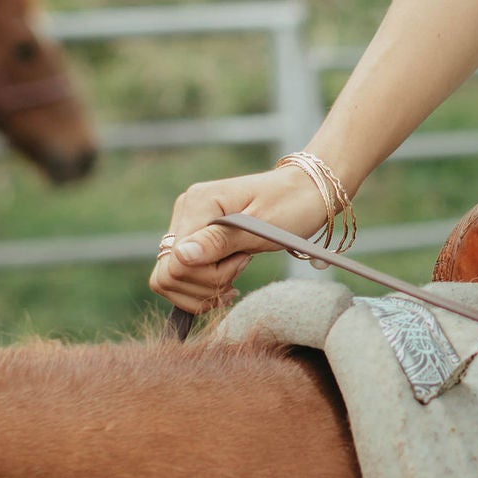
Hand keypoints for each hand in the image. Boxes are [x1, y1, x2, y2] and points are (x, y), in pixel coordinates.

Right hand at [148, 163, 337, 316]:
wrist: (308, 191)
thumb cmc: (292, 205)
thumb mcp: (261, 227)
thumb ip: (219, 242)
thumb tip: (181, 257)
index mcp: (197, 203)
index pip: (176, 263)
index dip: (208, 276)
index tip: (243, 261)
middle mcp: (185, 210)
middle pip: (170, 274)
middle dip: (206, 284)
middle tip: (241, 268)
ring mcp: (188, 223)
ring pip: (172, 278)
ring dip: (206, 285)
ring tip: (238, 269)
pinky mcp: (195, 236)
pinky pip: (182, 274)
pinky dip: (203, 285)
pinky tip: (228, 282)